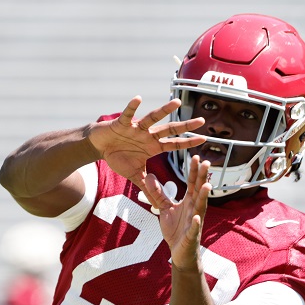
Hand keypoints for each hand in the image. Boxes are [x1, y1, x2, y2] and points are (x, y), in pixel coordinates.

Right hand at [86, 96, 204, 189]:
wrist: (100, 146)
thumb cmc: (118, 157)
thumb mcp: (134, 175)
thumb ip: (147, 187)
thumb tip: (157, 205)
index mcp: (152, 146)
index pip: (174, 144)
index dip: (188, 143)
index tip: (204, 140)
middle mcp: (148, 135)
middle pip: (169, 130)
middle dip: (185, 126)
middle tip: (202, 120)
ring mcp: (136, 128)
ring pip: (153, 118)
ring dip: (164, 111)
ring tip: (177, 102)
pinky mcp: (122, 123)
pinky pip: (128, 115)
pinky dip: (132, 107)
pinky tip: (138, 98)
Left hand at [143, 155, 210, 269]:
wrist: (179, 253)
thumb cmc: (175, 230)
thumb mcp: (164, 209)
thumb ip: (158, 194)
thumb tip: (148, 176)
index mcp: (189, 202)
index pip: (192, 184)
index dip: (194, 171)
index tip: (196, 156)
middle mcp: (195, 210)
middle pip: (199, 191)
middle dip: (202, 178)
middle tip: (207, 163)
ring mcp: (195, 222)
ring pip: (200, 208)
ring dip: (203, 197)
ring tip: (206, 186)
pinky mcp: (191, 236)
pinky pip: (194, 229)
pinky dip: (195, 224)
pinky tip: (197, 218)